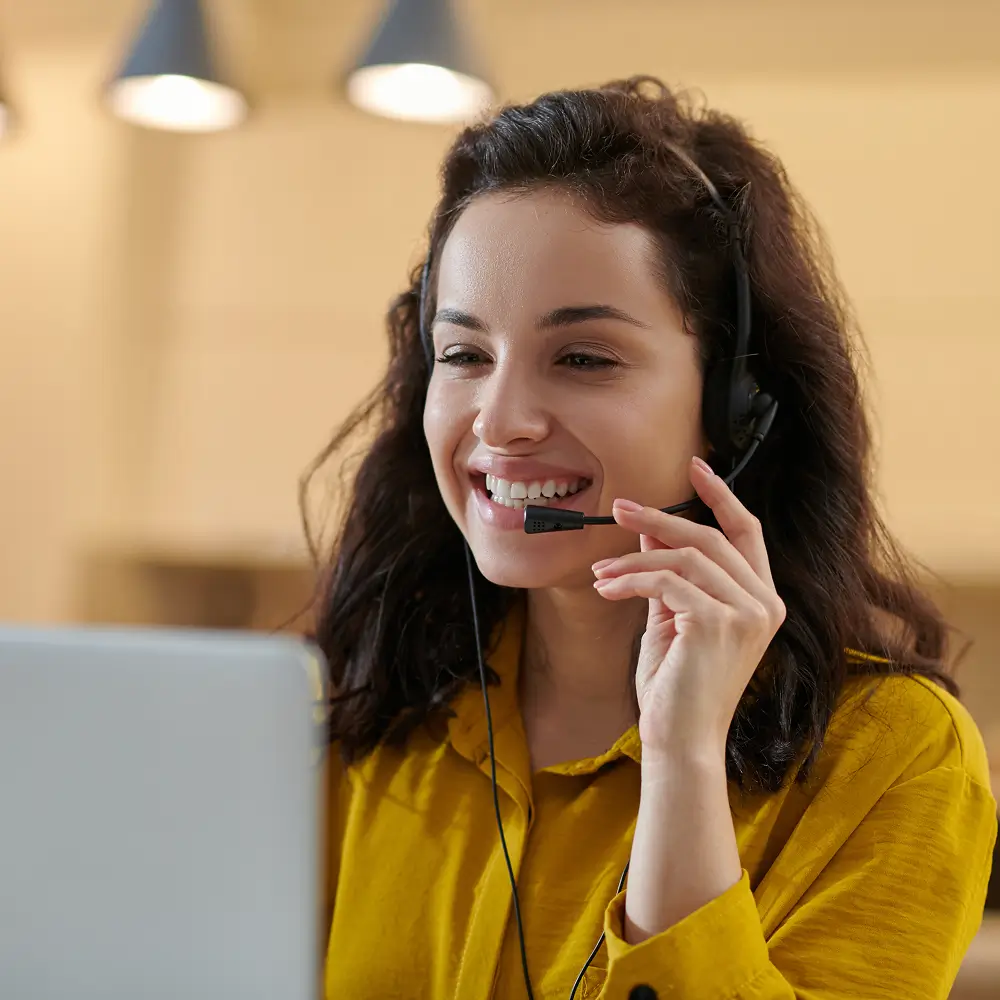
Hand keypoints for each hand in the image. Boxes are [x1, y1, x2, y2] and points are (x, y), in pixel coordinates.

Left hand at [592, 456, 785, 761]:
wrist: (680, 740)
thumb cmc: (676, 686)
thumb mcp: (672, 618)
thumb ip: (669, 574)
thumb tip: (651, 529)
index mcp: (760, 600)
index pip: (746, 533)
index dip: (722, 496)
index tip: (694, 466)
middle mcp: (763, 603)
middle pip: (711, 537)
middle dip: (660, 517)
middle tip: (618, 507)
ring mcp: (747, 613)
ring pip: (685, 557)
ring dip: (633, 558)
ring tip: (599, 571)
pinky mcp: (720, 624)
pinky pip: (667, 581)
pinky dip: (630, 579)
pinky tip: (605, 587)